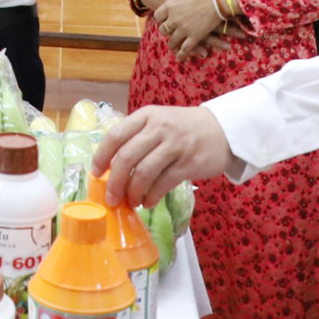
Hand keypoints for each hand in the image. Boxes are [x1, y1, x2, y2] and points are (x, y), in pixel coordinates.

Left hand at [92, 105, 235, 207]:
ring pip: (144, 172)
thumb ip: (137, 137)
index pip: (115, 135)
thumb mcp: (158, 121)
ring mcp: (175, 145)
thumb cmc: (183, 129)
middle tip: (111, 198)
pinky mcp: (188, 163)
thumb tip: (110, 166)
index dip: (101, 156)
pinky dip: (151, 196)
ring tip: (131, 202)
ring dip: (133, 192)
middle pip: (127, 156)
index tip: (95, 172)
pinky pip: (163, 183)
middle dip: (114, 181)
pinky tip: (148, 202)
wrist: (223, 130)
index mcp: (146, 116)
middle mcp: (159, 127)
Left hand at [149, 0, 227, 59]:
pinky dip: (182, 55)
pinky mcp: (196, 36)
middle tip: (168, 32)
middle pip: (163, 29)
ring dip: (172, 44)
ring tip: (173, 47)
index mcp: (170, 5)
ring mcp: (184, 29)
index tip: (164, 18)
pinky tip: (181, 58)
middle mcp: (174, 19)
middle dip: (165, 31)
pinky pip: (186, 49)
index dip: (161, 18)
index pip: (158, 15)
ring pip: (173, 41)